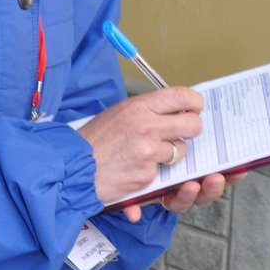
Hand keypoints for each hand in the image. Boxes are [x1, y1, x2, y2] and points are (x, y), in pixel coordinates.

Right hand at [78, 87, 202, 212]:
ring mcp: (149, 151)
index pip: (181, 96)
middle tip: (182, 133)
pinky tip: (135, 167)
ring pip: (180, 150)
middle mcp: (148, 125)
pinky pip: (163, 170)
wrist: (74, 166)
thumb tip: (170, 109)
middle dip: (191, 130)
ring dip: (170, 154)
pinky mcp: (148, 173)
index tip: (194, 107)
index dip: (194, 102)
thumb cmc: (93, 139)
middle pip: (192, 124)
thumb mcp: (118, 113)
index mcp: (139, 106)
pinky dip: (153, 171)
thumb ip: (145, 110)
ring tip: (148, 153)